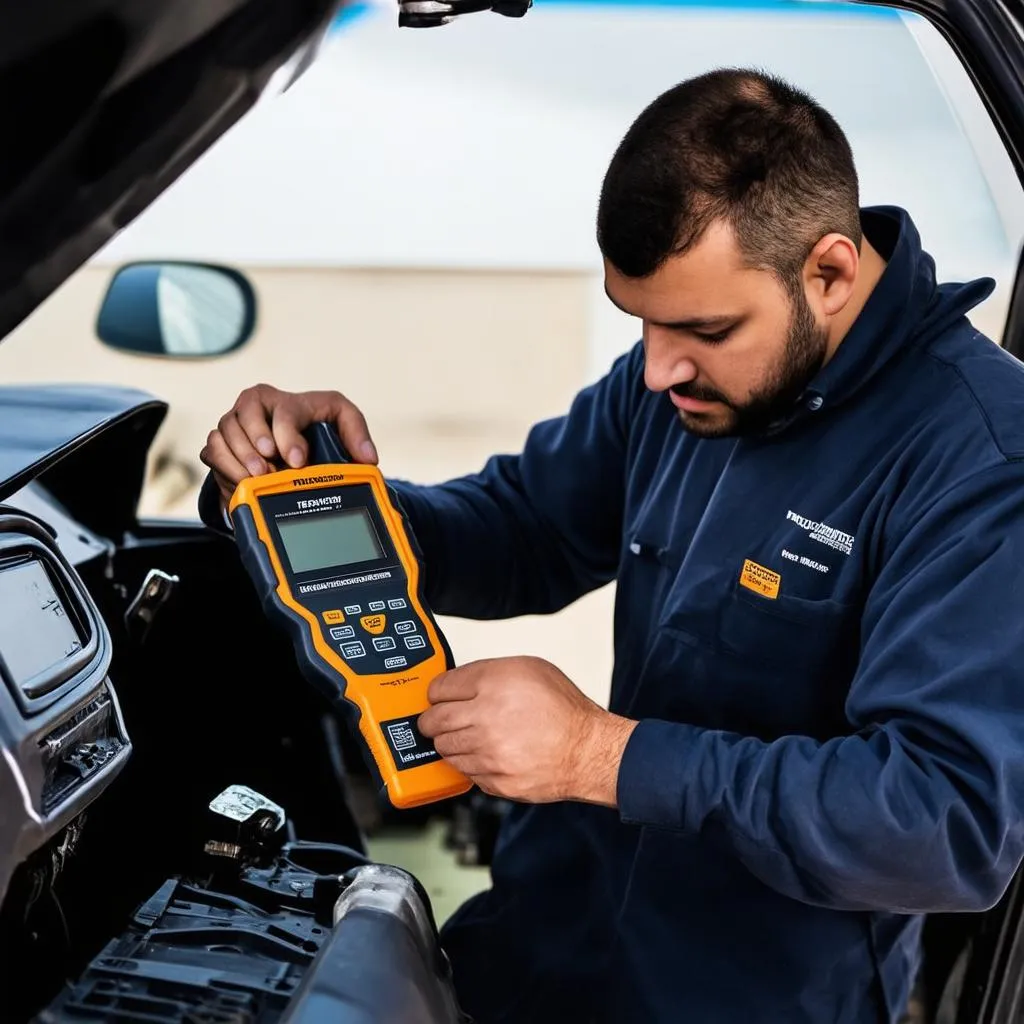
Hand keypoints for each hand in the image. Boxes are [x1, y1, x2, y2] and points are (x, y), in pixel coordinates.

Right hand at [199, 383, 377, 505]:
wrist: (288, 448)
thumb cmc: (315, 430)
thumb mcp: (342, 424)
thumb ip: (357, 434)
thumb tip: (368, 457)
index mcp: (286, 399)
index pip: (283, 410)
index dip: (288, 436)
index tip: (298, 461)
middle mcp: (255, 405)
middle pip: (244, 414)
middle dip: (256, 443)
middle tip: (269, 468)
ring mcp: (234, 423)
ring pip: (224, 431)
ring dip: (239, 457)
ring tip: (258, 477)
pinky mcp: (220, 443)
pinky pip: (211, 448)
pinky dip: (225, 465)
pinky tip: (242, 481)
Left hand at [418, 655, 636, 805]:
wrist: (587, 751)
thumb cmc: (564, 711)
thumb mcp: (530, 669)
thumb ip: (490, 673)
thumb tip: (462, 683)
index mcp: (493, 683)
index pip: (439, 688)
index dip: (436, 692)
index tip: (437, 697)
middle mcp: (486, 716)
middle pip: (433, 721)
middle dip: (431, 721)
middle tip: (436, 720)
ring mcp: (488, 752)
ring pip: (445, 749)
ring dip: (450, 742)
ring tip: (467, 737)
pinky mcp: (493, 780)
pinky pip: (464, 771)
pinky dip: (470, 763)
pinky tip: (486, 754)